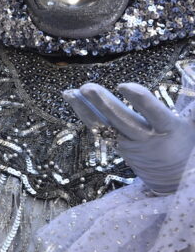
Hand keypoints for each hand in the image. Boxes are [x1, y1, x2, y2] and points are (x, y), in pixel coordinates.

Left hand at [64, 83, 194, 193]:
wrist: (174, 177)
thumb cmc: (186, 142)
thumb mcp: (194, 126)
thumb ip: (194, 108)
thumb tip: (194, 74)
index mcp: (168, 130)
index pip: (154, 114)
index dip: (140, 100)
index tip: (124, 85)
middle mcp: (146, 138)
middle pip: (121, 120)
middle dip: (103, 104)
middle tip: (87, 86)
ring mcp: (128, 143)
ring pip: (104, 125)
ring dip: (85, 108)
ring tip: (69, 91)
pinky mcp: (116, 145)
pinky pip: (97, 128)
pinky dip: (83, 112)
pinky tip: (70, 97)